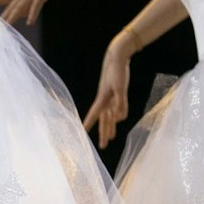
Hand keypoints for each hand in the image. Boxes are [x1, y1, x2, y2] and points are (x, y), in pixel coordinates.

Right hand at [84, 28, 134, 148]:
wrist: (118, 57)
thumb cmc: (116, 71)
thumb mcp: (120, 87)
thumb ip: (121, 103)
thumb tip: (120, 118)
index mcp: (103, 98)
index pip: (94, 114)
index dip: (89, 123)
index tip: (83, 132)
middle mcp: (106, 100)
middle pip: (104, 120)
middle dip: (104, 133)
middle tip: (103, 146)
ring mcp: (111, 97)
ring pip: (110, 116)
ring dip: (110, 127)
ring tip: (111, 137)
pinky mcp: (117, 93)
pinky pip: (117, 107)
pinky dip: (117, 114)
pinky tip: (118, 119)